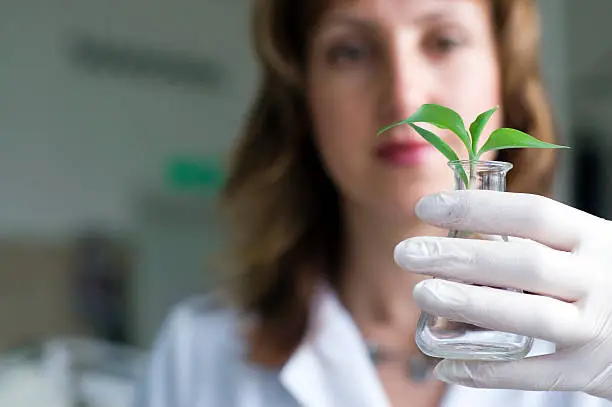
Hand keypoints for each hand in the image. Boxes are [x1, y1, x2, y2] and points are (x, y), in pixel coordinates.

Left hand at [394, 190, 611, 399]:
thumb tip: (458, 225)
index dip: (477, 209)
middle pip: (524, 264)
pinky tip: (447, 363)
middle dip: (461, 258)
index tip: (426, 208)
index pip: (531, 214)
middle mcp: (595, 278)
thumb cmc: (600, 277)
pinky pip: (534, 374)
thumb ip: (534, 238)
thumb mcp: (580, 247)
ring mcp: (594, 327)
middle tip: (407, 253)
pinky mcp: (588, 370)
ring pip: (529, 316)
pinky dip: (489, 371)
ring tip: (422, 293)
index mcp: (590, 237)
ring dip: (470, 304)